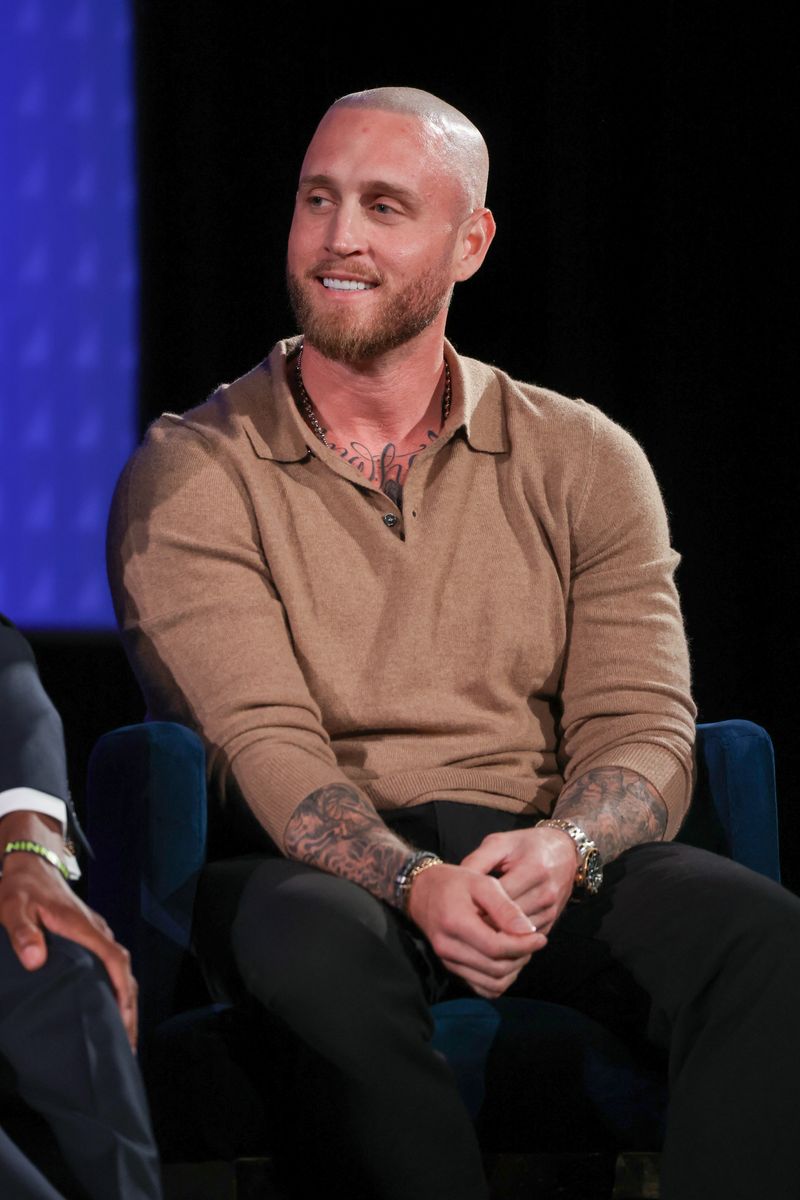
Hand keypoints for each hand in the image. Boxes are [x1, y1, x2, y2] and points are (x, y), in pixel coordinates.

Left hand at [0, 848, 138, 1049]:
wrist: (32, 863)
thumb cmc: (22, 887)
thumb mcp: (14, 907)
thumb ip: (23, 932)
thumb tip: (35, 961)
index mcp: (83, 927)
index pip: (114, 960)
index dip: (122, 991)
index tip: (125, 1021)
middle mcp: (96, 931)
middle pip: (124, 971)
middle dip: (130, 1008)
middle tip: (128, 1045)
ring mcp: (95, 933)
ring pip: (120, 969)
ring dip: (125, 1000)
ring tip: (123, 1035)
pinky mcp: (89, 935)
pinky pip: (111, 964)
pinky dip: (116, 988)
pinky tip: (108, 1006)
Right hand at [406, 862, 545, 998]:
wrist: (422, 892)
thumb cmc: (454, 883)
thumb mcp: (481, 882)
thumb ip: (505, 907)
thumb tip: (529, 930)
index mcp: (455, 923)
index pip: (496, 947)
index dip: (524, 946)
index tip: (540, 937)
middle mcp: (448, 947)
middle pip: (496, 968)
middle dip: (521, 957)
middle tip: (533, 941)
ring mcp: (448, 961)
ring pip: (492, 983)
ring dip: (513, 971)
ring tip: (521, 950)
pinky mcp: (451, 969)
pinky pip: (482, 988)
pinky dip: (500, 980)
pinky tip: (507, 961)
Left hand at [460, 826, 576, 934]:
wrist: (565, 851)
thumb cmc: (526, 844)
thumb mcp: (500, 843)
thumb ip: (477, 860)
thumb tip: (455, 880)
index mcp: (533, 869)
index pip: (499, 898)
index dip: (476, 906)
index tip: (456, 911)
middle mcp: (546, 892)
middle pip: (508, 919)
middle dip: (483, 924)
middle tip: (459, 928)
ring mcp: (552, 910)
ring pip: (517, 934)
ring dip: (495, 936)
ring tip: (471, 936)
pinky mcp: (553, 921)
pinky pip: (527, 939)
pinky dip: (509, 940)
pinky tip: (490, 938)